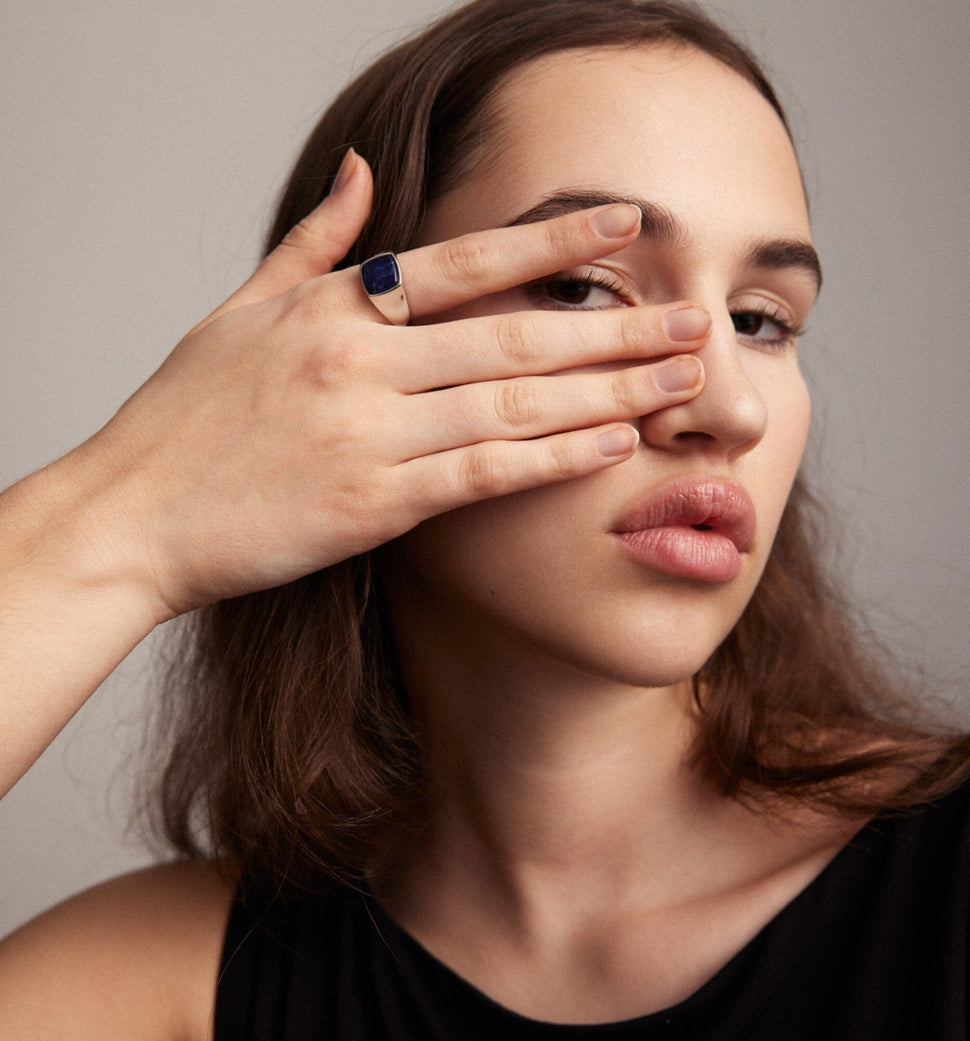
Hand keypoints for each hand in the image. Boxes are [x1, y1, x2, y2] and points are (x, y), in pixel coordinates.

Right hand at [86, 151, 707, 619]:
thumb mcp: (239, 310)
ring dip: (604, 392)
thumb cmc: (182, 417)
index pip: (464, 261)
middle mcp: (360, 362)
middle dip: (613, 327)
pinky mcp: (371, 505)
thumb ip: (312, 242)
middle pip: (512, 334)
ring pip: (511, 403)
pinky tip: (611, 446)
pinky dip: (549, 460)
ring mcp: (368, 433)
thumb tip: (355, 166)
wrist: (132, 515)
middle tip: (693, 320)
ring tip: (679, 382)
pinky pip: (479, 476)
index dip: (553, 241)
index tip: (628, 225)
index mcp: (333, 309)